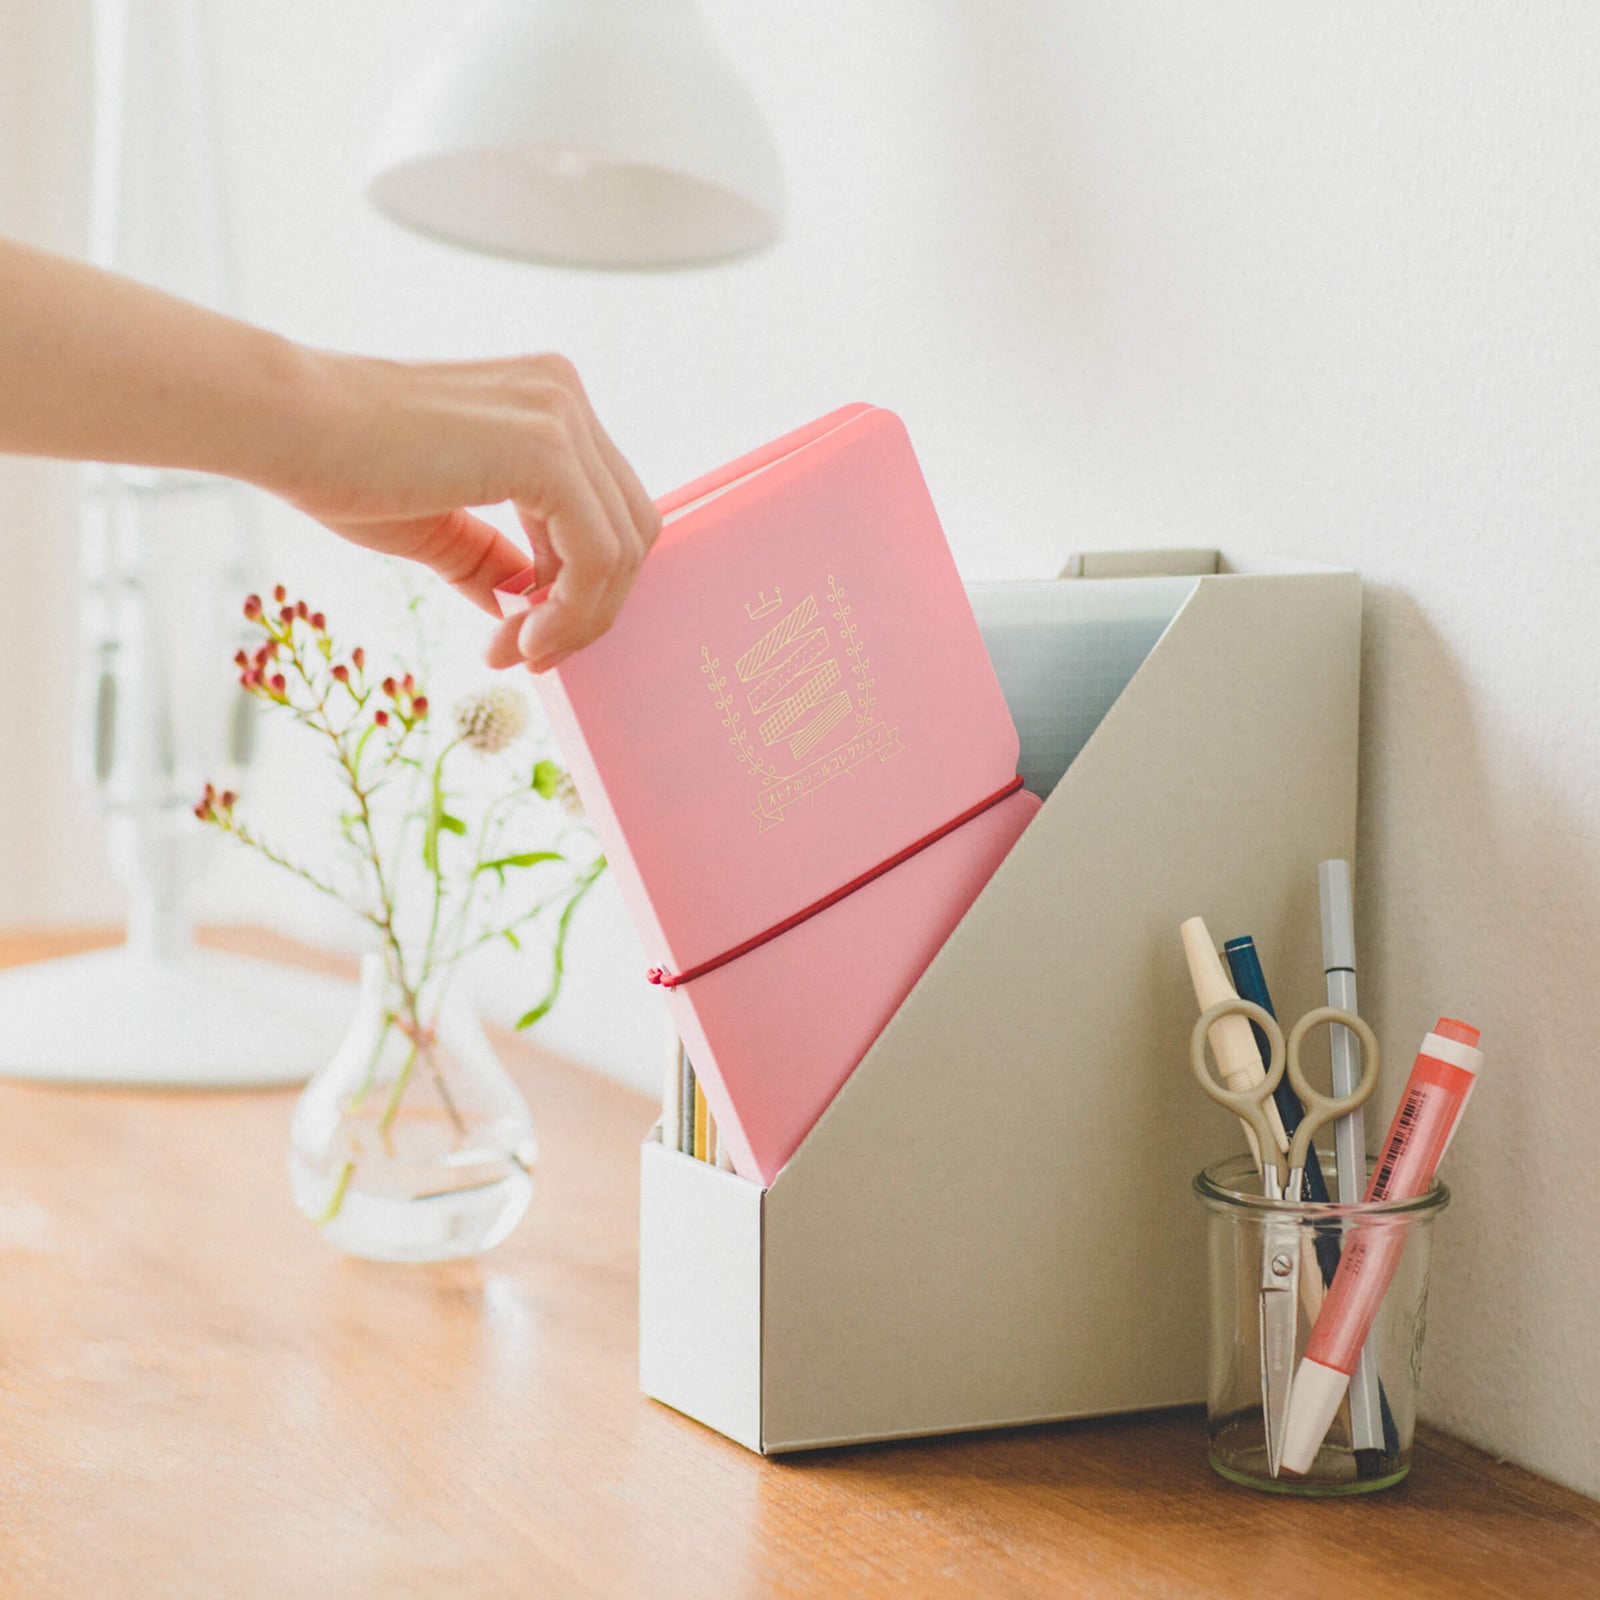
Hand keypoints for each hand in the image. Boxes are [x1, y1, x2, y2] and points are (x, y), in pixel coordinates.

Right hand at [286, 350, 659, 671]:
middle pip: (631, 530)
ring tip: (517, 652)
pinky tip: (520, 638)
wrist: (282, 426)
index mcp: (544, 403)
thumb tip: (531, 613)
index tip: (529, 640)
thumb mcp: (440, 525)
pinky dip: (570, 611)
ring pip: (622, 548)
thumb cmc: (340, 466)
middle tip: (530, 655)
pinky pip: (597, 554)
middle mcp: (563, 396)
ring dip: (576, 620)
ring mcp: (560, 416)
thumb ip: (495, 561)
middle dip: (590, 609)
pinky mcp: (547, 449)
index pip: (607, 510)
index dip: (584, 588)